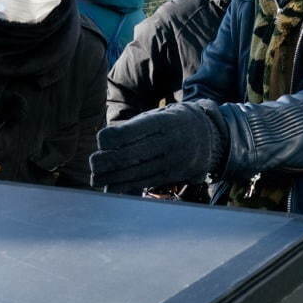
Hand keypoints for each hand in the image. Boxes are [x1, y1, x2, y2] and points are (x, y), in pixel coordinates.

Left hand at [90, 101, 228, 193]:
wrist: (209, 135)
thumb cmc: (172, 122)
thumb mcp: (157, 116)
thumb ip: (134, 127)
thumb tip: (105, 141)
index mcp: (163, 121)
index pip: (135, 131)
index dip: (115, 137)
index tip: (100, 140)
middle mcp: (169, 142)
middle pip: (134, 154)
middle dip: (110, 161)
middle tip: (93, 164)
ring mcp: (173, 161)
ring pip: (138, 171)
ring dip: (114, 177)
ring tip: (96, 178)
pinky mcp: (173, 175)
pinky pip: (147, 181)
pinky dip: (127, 185)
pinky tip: (112, 186)